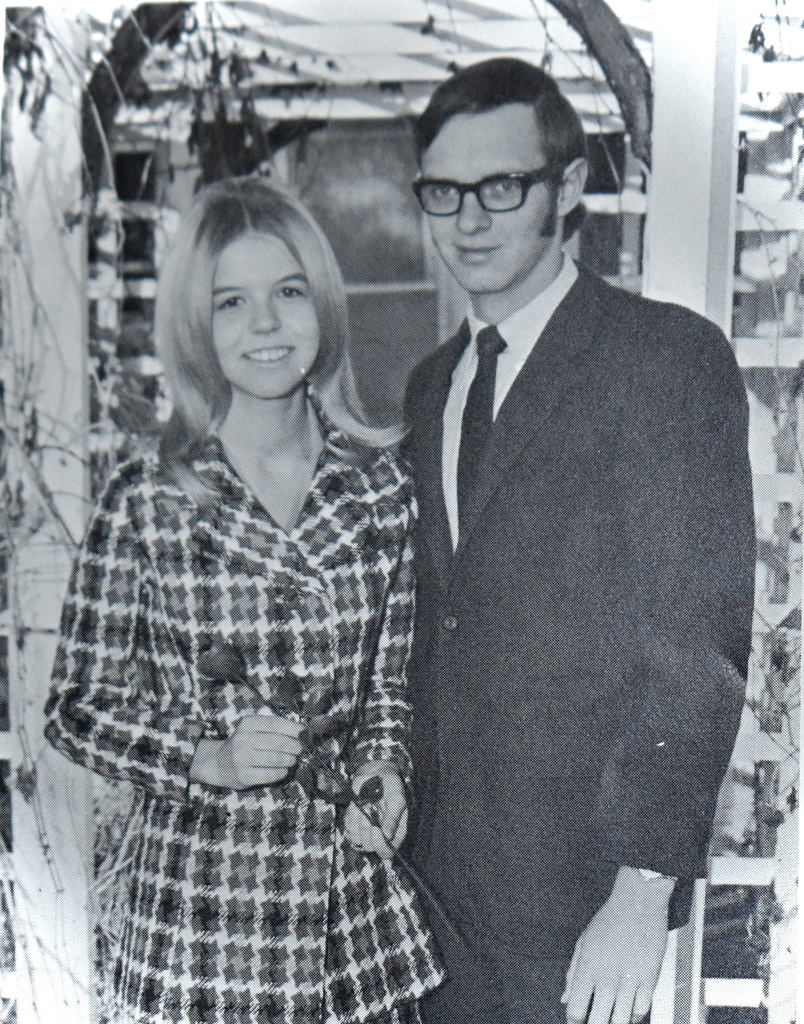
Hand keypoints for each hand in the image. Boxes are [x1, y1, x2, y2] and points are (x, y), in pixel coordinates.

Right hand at [190, 714, 304, 788]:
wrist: (218, 763)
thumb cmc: (244, 743)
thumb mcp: (254, 729)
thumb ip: (274, 728)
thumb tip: (302, 732)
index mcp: (248, 723)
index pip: (275, 724)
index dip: (293, 729)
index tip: (305, 733)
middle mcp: (243, 739)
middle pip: (277, 743)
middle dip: (294, 746)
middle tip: (301, 749)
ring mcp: (241, 759)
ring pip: (275, 759)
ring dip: (289, 760)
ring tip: (293, 760)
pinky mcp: (243, 776)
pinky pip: (269, 775)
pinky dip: (281, 773)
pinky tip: (283, 771)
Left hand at [344, 763, 407, 859]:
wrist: (376, 773)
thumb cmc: (390, 785)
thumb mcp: (396, 798)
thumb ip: (393, 818)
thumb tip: (387, 836)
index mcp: (396, 832)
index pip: (387, 852)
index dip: (380, 843)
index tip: (376, 827)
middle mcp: (381, 835)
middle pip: (369, 846)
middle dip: (367, 828)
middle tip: (370, 808)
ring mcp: (366, 831)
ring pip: (356, 838)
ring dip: (358, 820)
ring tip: (365, 803)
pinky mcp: (354, 824)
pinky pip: (347, 828)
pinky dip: (351, 815)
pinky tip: (358, 805)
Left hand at [562, 866, 672, 1023]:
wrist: (638, 902)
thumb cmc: (609, 919)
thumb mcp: (583, 941)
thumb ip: (572, 972)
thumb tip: (565, 998)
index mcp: (587, 968)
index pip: (575, 1009)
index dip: (573, 1022)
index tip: (575, 1022)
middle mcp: (607, 978)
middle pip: (598, 1022)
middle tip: (594, 1023)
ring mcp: (629, 981)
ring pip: (621, 1022)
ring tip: (610, 1020)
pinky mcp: (650, 979)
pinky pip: (642, 1011)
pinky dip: (635, 1017)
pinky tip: (629, 1014)